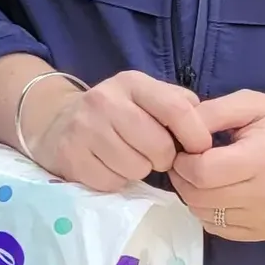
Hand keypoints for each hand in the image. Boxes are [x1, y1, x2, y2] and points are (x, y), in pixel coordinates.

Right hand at [24, 70, 211, 193]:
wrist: (56, 122)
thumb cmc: (115, 113)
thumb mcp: (145, 97)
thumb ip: (178, 104)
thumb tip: (208, 122)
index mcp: (131, 83)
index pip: (176, 109)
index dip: (196, 135)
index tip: (198, 149)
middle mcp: (104, 100)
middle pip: (158, 145)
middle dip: (163, 158)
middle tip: (153, 156)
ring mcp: (84, 127)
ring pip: (136, 167)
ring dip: (139, 170)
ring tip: (128, 159)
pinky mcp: (71, 155)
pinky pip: (112, 181)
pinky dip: (116, 180)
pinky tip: (109, 167)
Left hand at [171, 91, 264, 241]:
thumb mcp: (250, 103)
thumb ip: (211, 113)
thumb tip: (178, 131)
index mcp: (263, 159)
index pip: (202, 173)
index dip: (183, 162)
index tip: (185, 151)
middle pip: (200, 198)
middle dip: (183, 179)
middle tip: (187, 164)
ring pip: (206, 216)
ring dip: (194, 197)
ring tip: (204, 177)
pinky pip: (221, 230)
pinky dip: (210, 213)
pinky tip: (219, 194)